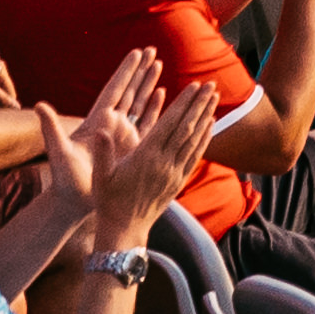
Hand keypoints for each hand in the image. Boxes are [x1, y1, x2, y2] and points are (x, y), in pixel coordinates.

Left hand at [31, 47, 174, 231]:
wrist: (73, 202)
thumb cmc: (64, 179)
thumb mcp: (58, 151)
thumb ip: (51, 128)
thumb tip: (39, 105)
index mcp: (97, 120)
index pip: (115, 90)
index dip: (126, 71)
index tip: (137, 52)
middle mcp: (110, 123)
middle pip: (129, 91)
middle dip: (140, 71)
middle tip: (153, 49)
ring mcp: (121, 134)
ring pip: (138, 103)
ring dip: (148, 84)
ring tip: (159, 64)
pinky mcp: (130, 147)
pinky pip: (146, 123)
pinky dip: (153, 107)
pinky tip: (161, 94)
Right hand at [106, 70, 232, 238]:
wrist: (124, 230)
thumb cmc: (109, 201)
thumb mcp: (100, 177)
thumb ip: (102, 153)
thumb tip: (100, 131)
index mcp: (145, 157)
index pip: (169, 124)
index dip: (183, 103)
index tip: (193, 86)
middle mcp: (164, 163)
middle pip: (186, 128)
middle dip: (199, 104)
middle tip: (211, 83)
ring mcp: (173, 172)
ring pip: (194, 140)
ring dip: (205, 116)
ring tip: (214, 97)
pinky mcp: (178, 181)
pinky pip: (195, 156)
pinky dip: (204, 138)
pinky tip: (210, 124)